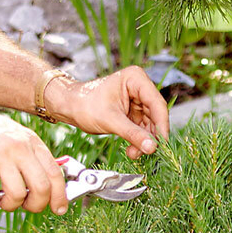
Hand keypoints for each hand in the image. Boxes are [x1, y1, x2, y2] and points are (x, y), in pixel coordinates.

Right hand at [0, 99, 67, 214]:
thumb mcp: (16, 137)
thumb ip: (32, 157)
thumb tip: (48, 187)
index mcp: (32, 142)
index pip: (55, 173)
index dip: (60, 195)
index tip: (59, 209)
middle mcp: (20, 148)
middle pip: (41, 187)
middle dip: (37, 205)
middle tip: (26, 207)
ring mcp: (1, 156)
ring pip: (17, 195)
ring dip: (11, 206)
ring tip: (2, 202)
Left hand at [48, 66, 169, 158]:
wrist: (69, 107)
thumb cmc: (84, 105)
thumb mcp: (110, 121)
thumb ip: (132, 134)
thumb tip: (152, 148)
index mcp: (135, 78)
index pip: (156, 103)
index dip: (161, 125)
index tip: (162, 144)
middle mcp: (139, 86)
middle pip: (155, 114)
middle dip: (150, 136)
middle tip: (147, 152)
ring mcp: (136, 99)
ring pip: (150, 124)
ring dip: (144, 140)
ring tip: (134, 153)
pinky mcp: (132, 111)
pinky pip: (141, 127)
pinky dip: (138, 139)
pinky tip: (132, 150)